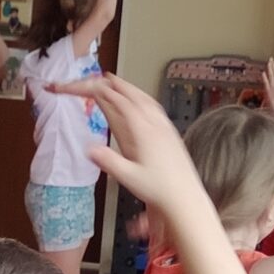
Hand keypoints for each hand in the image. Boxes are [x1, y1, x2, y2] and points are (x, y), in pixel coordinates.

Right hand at [63, 71, 205, 210]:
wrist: (185, 197)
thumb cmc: (158, 189)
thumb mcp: (128, 177)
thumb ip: (109, 162)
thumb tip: (89, 150)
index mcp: (144, 132)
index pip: (123, 104)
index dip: (107, 92)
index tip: (94, 85)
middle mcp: (156, 125)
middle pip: (135, 96)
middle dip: (119, 85)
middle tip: (106, 76)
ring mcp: (165, 128)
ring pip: (147, 100)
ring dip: (132, 90)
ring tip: (122, 85)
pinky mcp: (171, 134)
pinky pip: (155, 109)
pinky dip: (144, 100)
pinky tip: (143, 104)